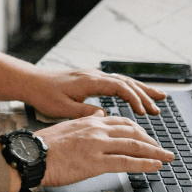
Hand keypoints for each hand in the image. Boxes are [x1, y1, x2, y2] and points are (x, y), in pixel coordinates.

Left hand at [24, 68, 166, 118]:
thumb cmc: (45, 95)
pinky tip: (135, 97)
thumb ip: (84, 112)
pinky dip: (129, 89)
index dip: (134, 99)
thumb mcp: (62, 108)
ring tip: (157, 100)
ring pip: (123, 80)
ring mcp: (93, 76)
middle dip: (145, 94)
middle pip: (126, 82)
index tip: (143, 112)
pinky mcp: (91, 79)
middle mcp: (94, 75)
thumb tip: (104, 116)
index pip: (119, 87)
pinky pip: (115, 82)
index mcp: (89, 81)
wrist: (32, 82)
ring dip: (140, 90)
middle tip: (158, 108)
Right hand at [35, 112, 174, 187]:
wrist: (30, 155)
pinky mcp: (96, 162)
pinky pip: (127, 162)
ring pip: (134, 146)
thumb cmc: (43, 146)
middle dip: (151, 141)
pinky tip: (156, 166)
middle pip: (133, 132)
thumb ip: (84, 127)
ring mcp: (97, 145)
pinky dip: (145, 163)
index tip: (147, 138)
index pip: (122, 122)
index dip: (138, 131)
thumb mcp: (66, 128)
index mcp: (89, 121)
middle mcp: (97, 129)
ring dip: (155, 152)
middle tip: (162, 149)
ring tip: (167, 158)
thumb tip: (96, 125)